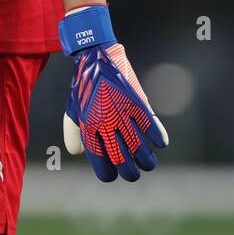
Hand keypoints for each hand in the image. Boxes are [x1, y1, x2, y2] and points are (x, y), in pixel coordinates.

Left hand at [59, 6, 168, 183]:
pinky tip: (161, 144)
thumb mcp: (72, 110)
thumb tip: (77, 153)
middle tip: (134, 175)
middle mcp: (105, 123)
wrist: (95, 57)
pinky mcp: (136, 101)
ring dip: (146, 160)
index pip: (99, 160)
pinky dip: (158, 136)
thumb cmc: (83, 87)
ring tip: (149, 165)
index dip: (107, 173)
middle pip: (121, 158)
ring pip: (139, 146)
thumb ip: (73, 134)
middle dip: (129, 172)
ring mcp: (122, 113)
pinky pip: (150, 124)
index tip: (112, 177)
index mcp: (88, 127)